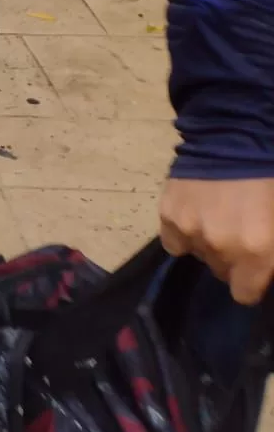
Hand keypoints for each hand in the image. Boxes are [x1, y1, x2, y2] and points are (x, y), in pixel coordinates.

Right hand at [159, 177, 273, 304]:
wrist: (235, 137)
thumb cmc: (269, 179)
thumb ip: (271, 250)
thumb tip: (263, 261)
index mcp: (256, 252)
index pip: (245, 294)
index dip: (251, 282)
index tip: (255, 269)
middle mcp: (220, 248)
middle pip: (221, 272)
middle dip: (231, 259)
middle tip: (239, 233)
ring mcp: (190, 231)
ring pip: (199, 256)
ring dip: (208, 244)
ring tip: (218, 218)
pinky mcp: (169, 216)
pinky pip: (175, 242)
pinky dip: (184, 234)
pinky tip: (195, 216)